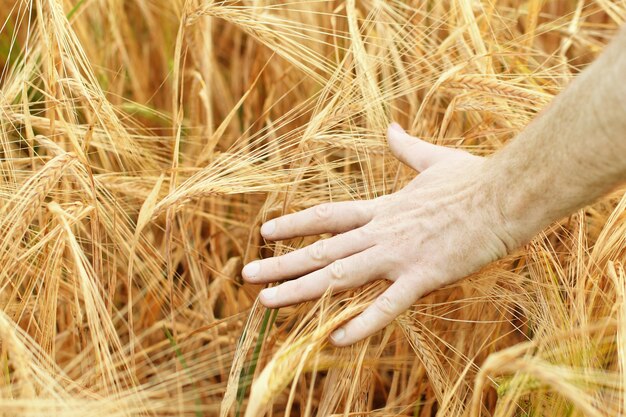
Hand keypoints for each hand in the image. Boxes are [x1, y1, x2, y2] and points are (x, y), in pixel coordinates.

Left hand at [242, 123, 521, 345]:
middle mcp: (381, 233)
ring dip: (300, 289)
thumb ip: (406, 148)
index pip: (327, 216)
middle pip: (322, 250)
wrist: (507, 193)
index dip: (294, 224)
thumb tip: (391, 127)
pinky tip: (334, 340)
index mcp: (383, 209)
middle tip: (245, 274)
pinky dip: (361, 323)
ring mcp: (399, 255)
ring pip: (339, 275)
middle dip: (282, 263)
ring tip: (265, 302)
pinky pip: (388, 305)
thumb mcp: (434, 159)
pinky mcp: (425, 276)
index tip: (264, 232)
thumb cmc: (475, 178)